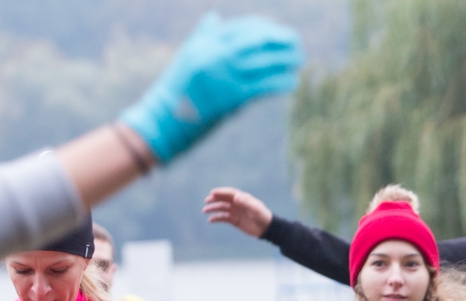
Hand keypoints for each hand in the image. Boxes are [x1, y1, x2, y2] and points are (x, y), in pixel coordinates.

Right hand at [119, 13, 304, 164]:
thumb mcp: (187, 55)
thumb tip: (215, 17)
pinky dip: (280, 83)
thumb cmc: (178, 87)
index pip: (243, 27)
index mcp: (207, 42)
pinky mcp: (233, 98)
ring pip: (264, 63)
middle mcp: (217, 55)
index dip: (265, 27)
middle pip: (257, 41)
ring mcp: (225, 76)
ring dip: (286, 60)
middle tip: (297, 42)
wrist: (165, 118)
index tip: (278, 31)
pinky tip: (292, 82)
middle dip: (281, 39)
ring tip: (299, 60)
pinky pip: (263, 86)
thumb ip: (203, 35)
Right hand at [203, 187, 273, 236]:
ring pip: (222, 208)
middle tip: (207, 201)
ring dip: (213, 208)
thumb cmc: (263, 217)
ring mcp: (235, 212)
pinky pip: (223, 218)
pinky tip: (210, 220)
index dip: (221, 192)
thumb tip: (236, 197)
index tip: (212, 192)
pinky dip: (217, 218)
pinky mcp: (234, 220)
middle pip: (224, 199)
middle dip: (215, 199)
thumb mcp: (256, 209)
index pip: (230, 193)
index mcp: (243, 198)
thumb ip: (247, 203)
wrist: (267, 228)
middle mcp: (238, 204)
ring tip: (204, 211)